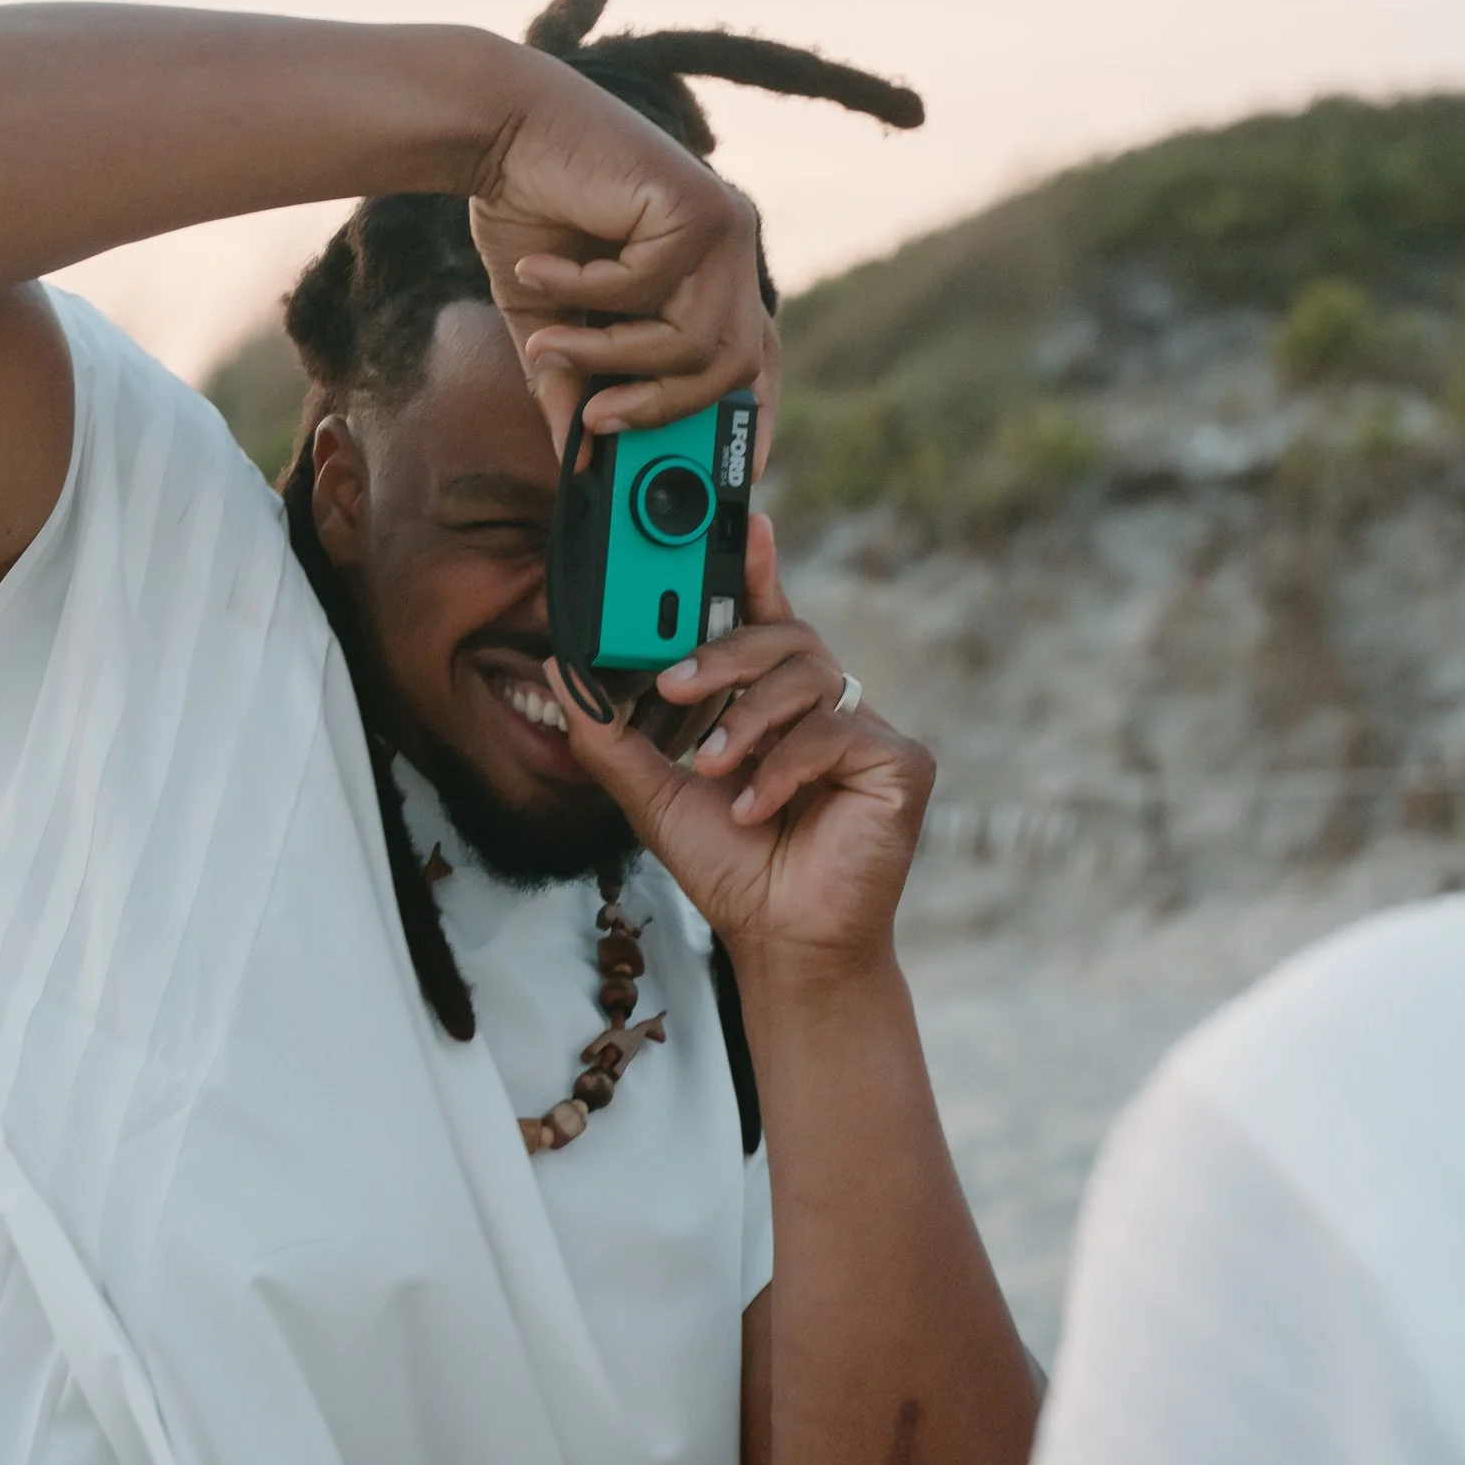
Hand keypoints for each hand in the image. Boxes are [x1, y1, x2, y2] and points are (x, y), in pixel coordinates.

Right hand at [467, 49, 771, 460]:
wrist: (499, 125)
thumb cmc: (528, 218)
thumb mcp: (552, 323)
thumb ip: (575, 384)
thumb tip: (578, 460)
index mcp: (711, 274)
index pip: (757, 362)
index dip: (750, 424)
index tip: (730, 481)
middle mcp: (731, 250)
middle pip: (734, 369)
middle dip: (663, 409)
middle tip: (597, 425)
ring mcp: (724, 226)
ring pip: (695, 342)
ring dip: (611, 356)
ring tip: (547, 344)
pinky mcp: (698, 205)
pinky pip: (651, 291)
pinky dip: (585, 294)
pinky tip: (539, 271)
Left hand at [550, 515, 929, 977]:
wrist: (783, 942)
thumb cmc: (733, 870)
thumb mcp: (655, 795)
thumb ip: (613, 738)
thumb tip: (563, 676)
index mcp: (777, 706)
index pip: (768, 622)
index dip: (759, 570)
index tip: (745, 522)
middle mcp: (828, 708)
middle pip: (788, 638)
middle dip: (726, 653)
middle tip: (675, 685)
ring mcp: (869, 733)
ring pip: (811, 676)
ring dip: (749, 720)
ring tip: (714, 768)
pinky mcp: (901, 764)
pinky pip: (839, 732)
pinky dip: (786, 766)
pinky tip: (757, 806)